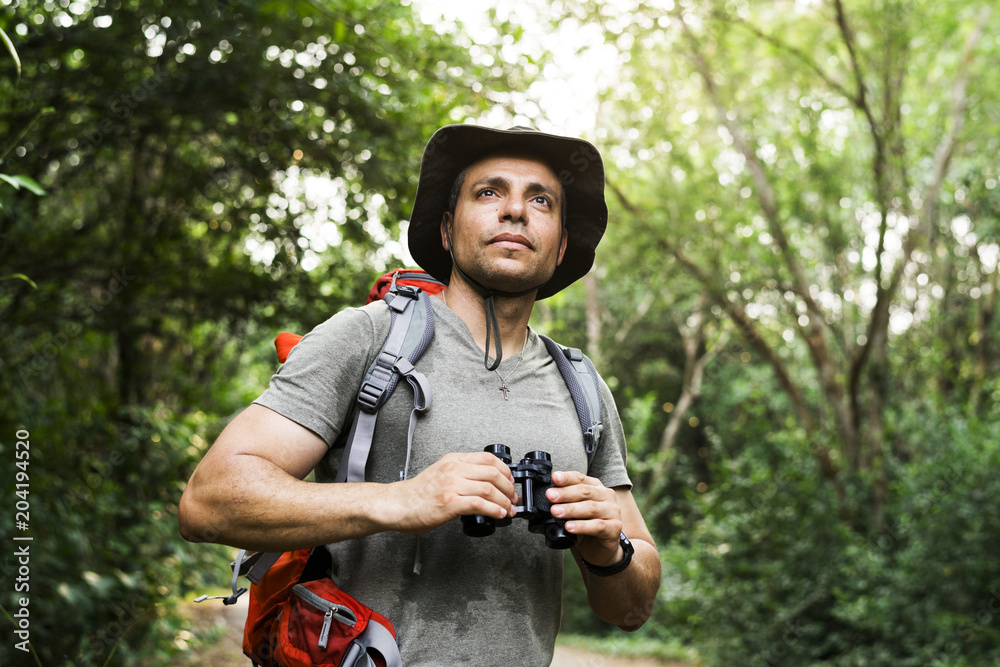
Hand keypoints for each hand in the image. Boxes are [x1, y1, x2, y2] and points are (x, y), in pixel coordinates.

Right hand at [386, 452, 516, 534]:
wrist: (397, 505)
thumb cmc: (417, 494)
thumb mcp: (441, 473)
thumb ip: (460, 473)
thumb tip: (484, 483)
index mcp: (452, 460)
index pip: (487, 458)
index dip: (505, 470)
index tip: (510, 480)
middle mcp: (453, 470)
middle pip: (492, 473)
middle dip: (508, 487)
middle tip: (512, 498)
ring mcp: (451, 485)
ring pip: (488, 489)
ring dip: (504, 501)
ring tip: (509, 509)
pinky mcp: (449, 503)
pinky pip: (479, 504)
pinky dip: (494, 510)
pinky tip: (499, 514)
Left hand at [546, 471, 623, 565]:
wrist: (602, 550)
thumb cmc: (585, 528)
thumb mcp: (569, 513)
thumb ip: (554, 504)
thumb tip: (524, 501)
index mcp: (596, 487)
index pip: (580, 478)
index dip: (566, 478)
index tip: (553, 478)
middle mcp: (606, 496)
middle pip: (584, 492)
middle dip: (565, 494)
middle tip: (550, 497)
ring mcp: (612, 512)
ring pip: (590, 508)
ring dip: (571, 509)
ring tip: (556, 512)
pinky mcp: (614, 528)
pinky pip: (597, 526)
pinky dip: (582, 526)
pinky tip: (570, 527)